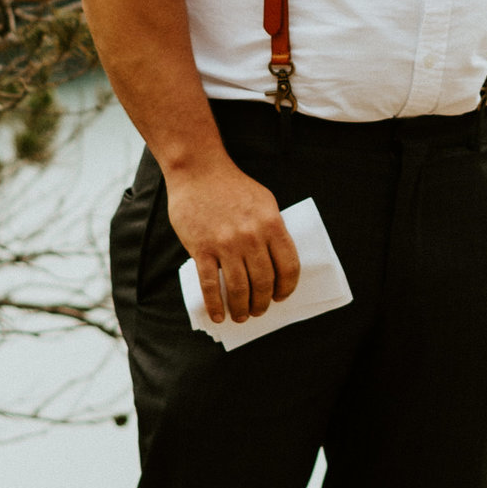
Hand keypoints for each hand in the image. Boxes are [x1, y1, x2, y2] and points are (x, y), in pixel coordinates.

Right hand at [161, 154, 298, 323]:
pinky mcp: (201, 248)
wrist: (198, 170)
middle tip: (258, 311)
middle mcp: (252, 236)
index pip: (288, 266)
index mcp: (272, 223)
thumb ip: (271, 227)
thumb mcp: (264, 201)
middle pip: (264, 282)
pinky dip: (215, 305)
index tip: (281, 297)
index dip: (287, 288)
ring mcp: (226, 243)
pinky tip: (218, 316)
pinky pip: (210, 285)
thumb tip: (276, 259)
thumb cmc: (232, 186)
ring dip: (241, 309)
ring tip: (241, 317)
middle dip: (263, 303)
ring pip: (239, 288)